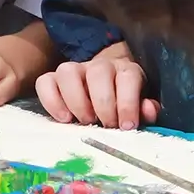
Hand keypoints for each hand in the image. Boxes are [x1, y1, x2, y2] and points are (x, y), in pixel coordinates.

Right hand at [37, 42, 157, 128]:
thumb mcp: (139, 109)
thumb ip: (144, 110)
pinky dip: (52, 101)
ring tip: (84, 121)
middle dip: (103, 103)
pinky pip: (44, 82)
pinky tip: (64, 119)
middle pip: (98, 72)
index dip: (128, 102)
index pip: (128, 77)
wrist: (106, 93)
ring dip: (76, 100)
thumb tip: (148, 111)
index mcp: (125, 71)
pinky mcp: (54, 79)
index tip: (127, 126)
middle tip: (106, 126)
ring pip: (68, 71)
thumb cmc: (123, 106)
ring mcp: (75, 70)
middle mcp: (99, 66)